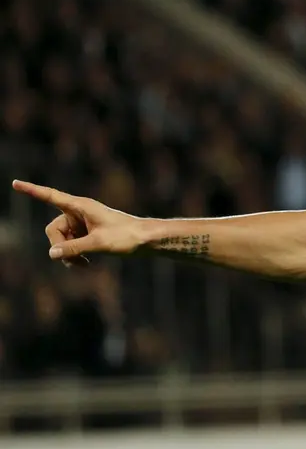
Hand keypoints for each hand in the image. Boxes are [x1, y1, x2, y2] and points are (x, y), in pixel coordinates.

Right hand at [11, 180, 146, 265]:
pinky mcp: (88, 234)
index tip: (15, 183)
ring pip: (62, 240)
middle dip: (60, 246)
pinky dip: (75, 255)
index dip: (32, 191)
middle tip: (74, 261)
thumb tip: (51, 254)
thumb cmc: (127, 237)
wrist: (147, 241)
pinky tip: (88, 264)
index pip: (50, 196)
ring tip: (84, 265)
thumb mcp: (99, 244)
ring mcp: (83, 224)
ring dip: (68, 254)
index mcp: (81, 206)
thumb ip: (74, 248)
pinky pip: (72, 245)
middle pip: (53, 230)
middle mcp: (79, 213)